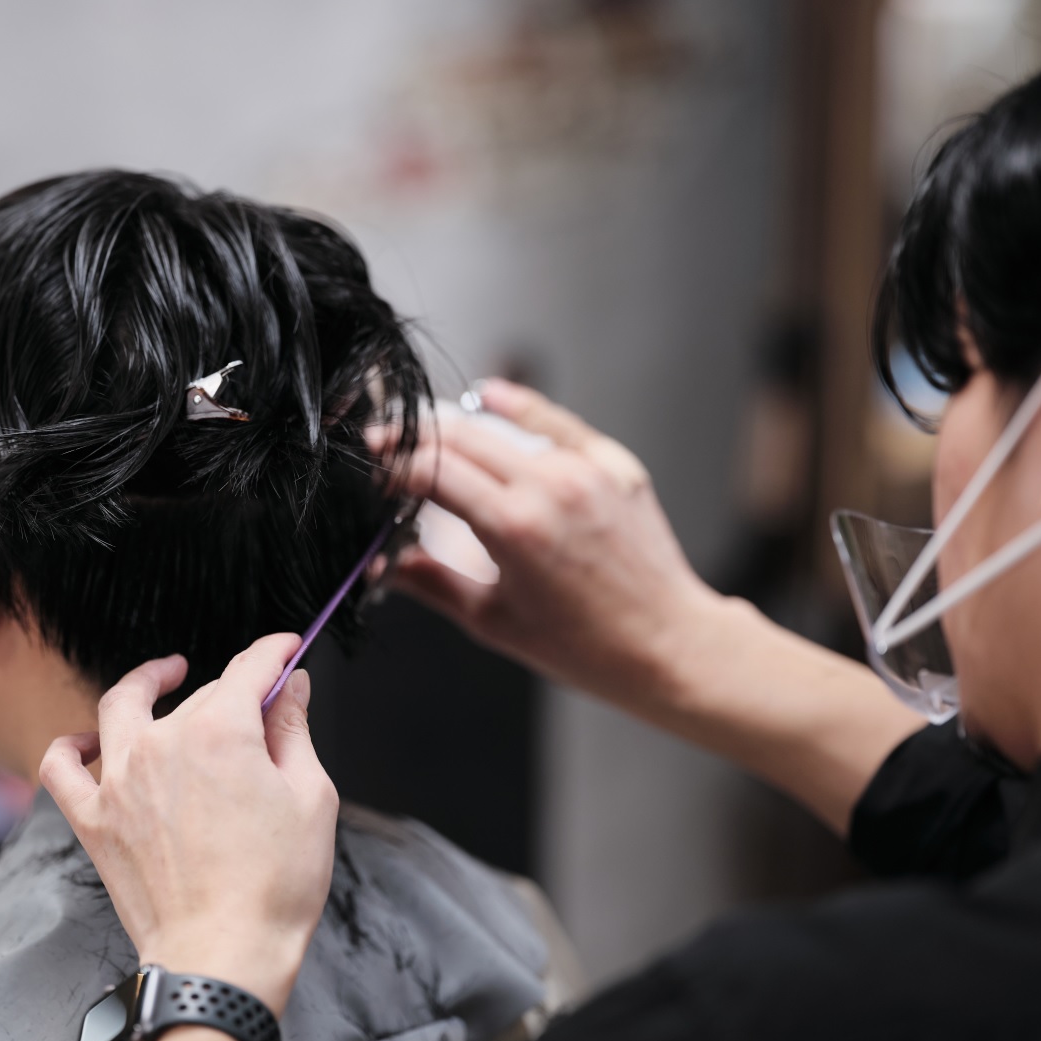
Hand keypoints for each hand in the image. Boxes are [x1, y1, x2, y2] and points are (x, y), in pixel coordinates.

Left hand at [39, 634, 338, 1015]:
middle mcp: (161, 744)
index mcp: (220, 732)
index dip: (274, 653)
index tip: (287, 651)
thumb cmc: (274, 888)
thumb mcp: (310, 798)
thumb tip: (291, 689)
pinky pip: (61, 767)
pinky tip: (89, 740)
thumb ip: (294, 733)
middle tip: (260, 708)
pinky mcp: (94, 820)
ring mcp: (119, 780)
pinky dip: (71, 746)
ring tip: (165, 677)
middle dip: (234, 692)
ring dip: (147, 683)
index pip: (249, 669)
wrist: (222, 957)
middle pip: (199, 695)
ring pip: (123, 707)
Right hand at [386, 379, 724, 720]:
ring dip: (461, 431)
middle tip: (385, 444)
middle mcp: (549, 486)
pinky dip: (521, 407)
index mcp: (514, 527)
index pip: (432, 471)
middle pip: (461, 438)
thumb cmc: (585, 646)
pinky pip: (557, 424)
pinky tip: (490, 394)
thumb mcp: (493, 621)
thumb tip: (382, 564)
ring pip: (504, 428)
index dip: (393, 465)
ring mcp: (585, 470)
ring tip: (430, 440)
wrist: (666, 643)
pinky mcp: (614, 464)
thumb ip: (431, 582)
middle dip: (415, 439)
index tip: (374, 470)